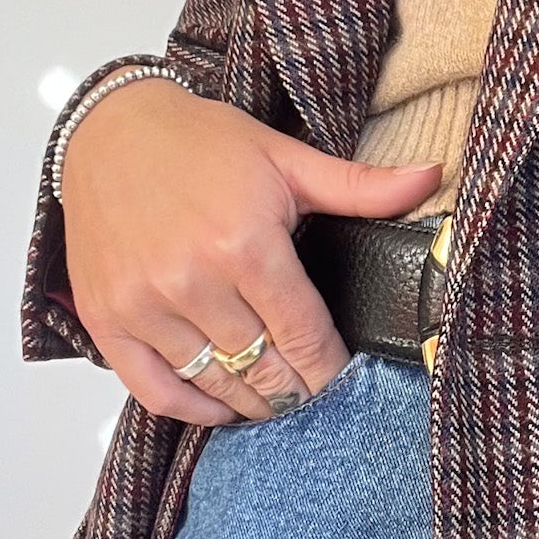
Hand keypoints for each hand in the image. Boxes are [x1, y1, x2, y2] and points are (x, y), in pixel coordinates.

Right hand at [60, 75, 443, 425]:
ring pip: (215, 386)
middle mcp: (191, 280)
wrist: (111, 129)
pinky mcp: (107, 318)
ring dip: (253, 403)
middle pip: (262, 370)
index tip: (345, 379)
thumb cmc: (200, 143)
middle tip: (316, 397)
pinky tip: (221, 406)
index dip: (330, 368)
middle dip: (298, 391)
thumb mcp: (287, 158)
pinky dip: (193, 408)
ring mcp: (144, 304)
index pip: (303, 336)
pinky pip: (156, 390)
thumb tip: (432, 177)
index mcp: (244, 244)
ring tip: (278, 402)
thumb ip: (360, 185)